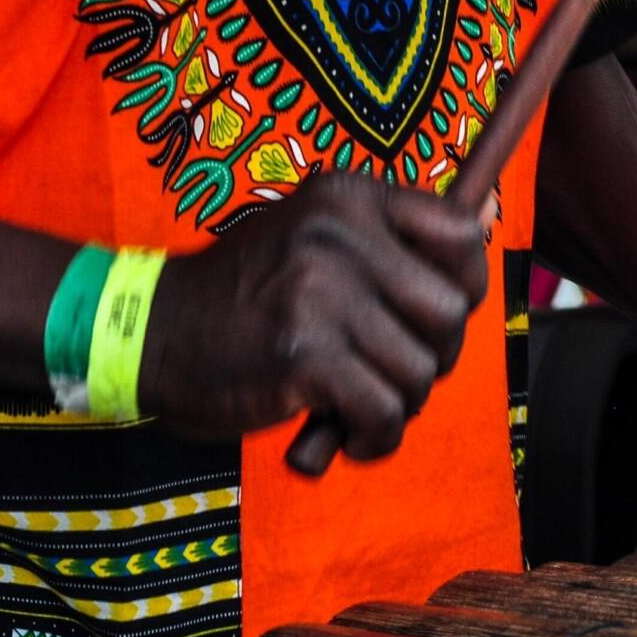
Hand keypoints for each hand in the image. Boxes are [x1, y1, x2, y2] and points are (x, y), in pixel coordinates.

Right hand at [137, 170, 489, 460]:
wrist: (148, 336)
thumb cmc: (244, 300)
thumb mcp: (314, 241)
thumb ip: (393, 239)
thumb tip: (488, 208)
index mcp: (346, 197)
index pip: (460, 237)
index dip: (461, 290)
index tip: (425, 321)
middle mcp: (340, 234)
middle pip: (451, 312)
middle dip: (433, 358)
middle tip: (387, 375)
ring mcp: (322, 292)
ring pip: (421, 371)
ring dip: (397, 407)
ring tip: (355, 409)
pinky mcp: (306, 354)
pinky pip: (385, 413)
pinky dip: (374, 439)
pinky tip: (345, 438)